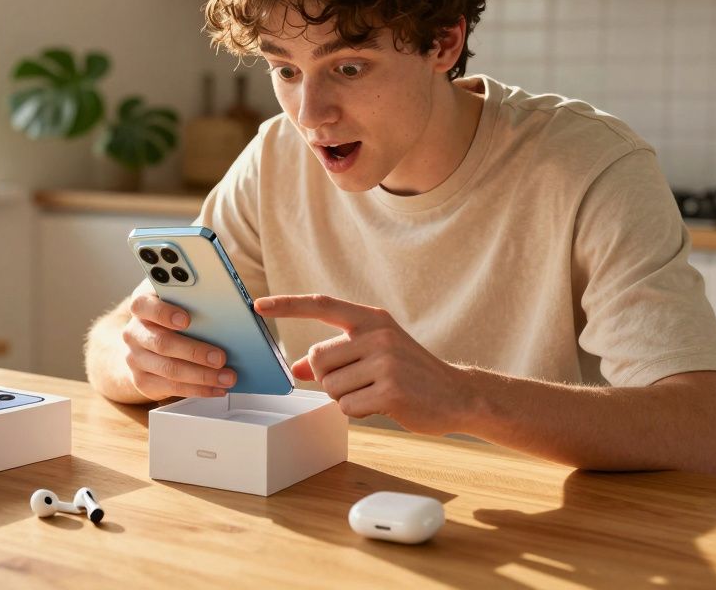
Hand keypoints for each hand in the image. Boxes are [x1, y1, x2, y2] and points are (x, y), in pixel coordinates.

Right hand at [121, 292, 235, 400]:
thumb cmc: (171, 316)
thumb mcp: (177, 301)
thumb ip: (190, 300)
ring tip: (227, 377)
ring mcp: (135, 358)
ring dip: (202, 376)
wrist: (146, 341)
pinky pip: (172, 388)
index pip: (143, 306)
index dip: (164, 313)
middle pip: (162, 343)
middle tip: (220, 358)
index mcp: (141, 307)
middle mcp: (134, 333)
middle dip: (194, 352)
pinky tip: (216, 388)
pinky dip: (199, 389)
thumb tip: (220, 307)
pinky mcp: (142, 380)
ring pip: (169, 370)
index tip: (186, 320)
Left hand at [254, 294, 469, 434]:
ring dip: (345, 397)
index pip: (322, 305)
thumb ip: (335, 358)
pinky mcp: (390, 391)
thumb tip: (296, 367)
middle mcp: (377, 335)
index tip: (257, 305)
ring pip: (331, 386)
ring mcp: (385, 362)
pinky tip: (383, 405)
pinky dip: (358, 411)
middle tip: (359, 382)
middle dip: (329, 377)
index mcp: (372, 319)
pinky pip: (347, 406)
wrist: (458, 395)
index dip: (287, 305)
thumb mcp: (375, 355)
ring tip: (374, 392)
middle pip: (319, 358)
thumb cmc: (410, 373)